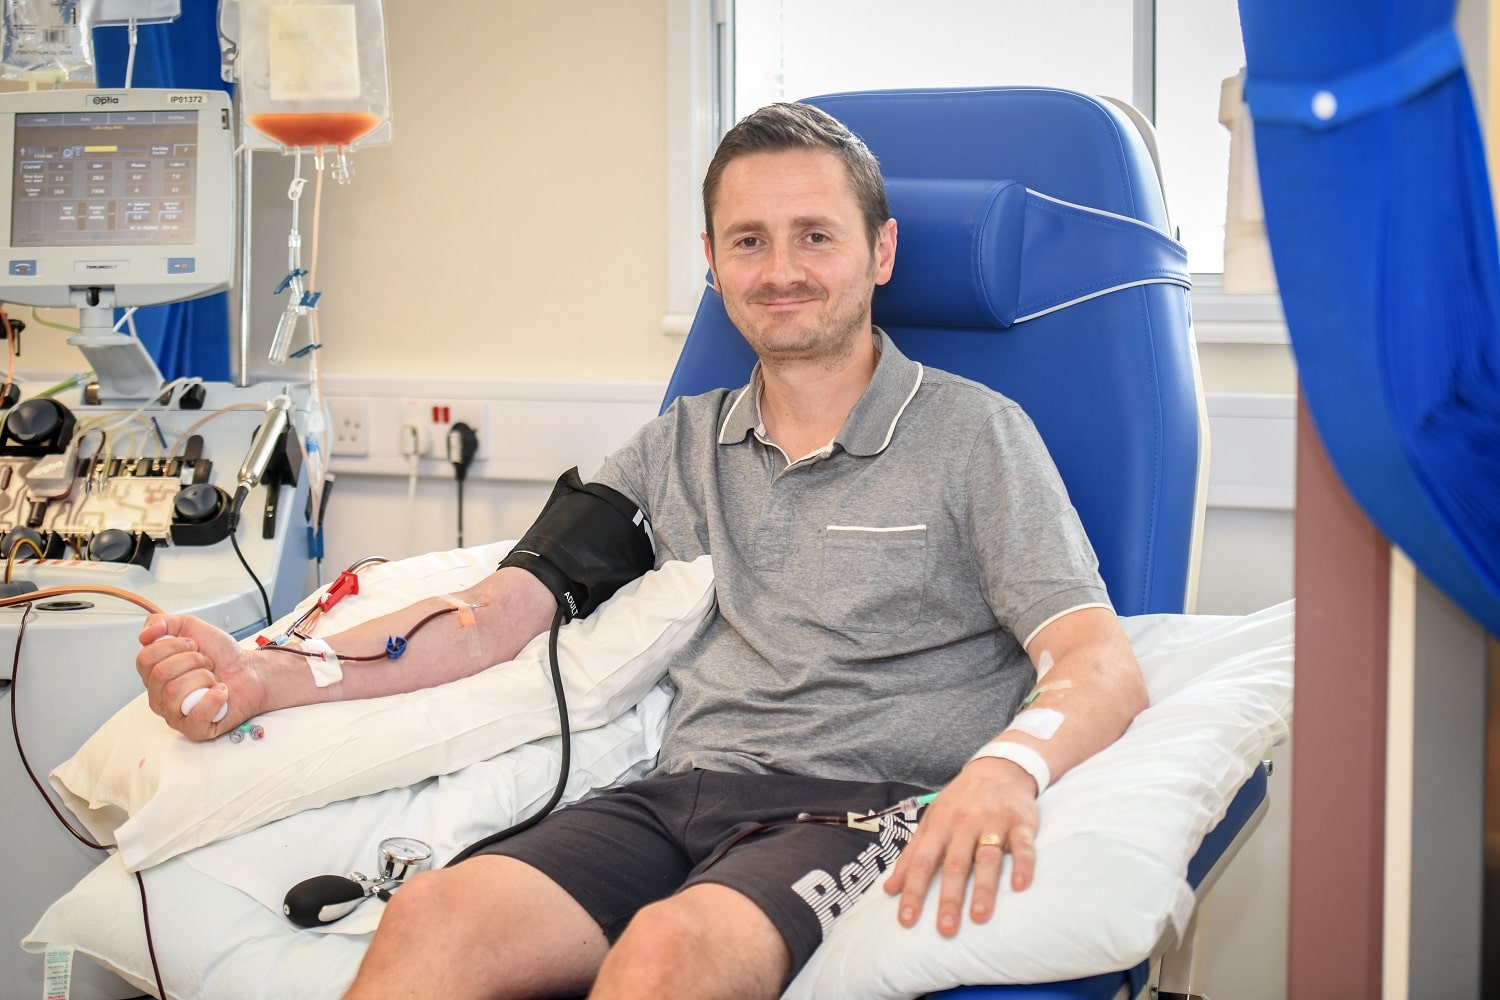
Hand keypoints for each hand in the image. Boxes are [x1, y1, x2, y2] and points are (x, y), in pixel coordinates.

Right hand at [136, 614, 263, 739]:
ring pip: (174, 693)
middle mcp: (159, 696)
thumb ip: (163, 623)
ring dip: (204, 677)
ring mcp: (174, 715)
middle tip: (207, 663)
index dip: (175, 646)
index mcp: (154, 673)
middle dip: (193, 660)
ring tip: (213, 679)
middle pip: (161, 674)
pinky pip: (195, 717)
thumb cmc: (221, 655)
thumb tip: (145, 633)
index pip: (146, 658)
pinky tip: (221, 692)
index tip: (194, 645)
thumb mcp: (191, 628)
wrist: (250, 671)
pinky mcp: (194, 729)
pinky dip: (213, 699)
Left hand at [882, 756, 1038, 935]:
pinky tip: (1019, 886)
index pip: (922, 862)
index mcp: (939, 827)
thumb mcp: (931, 822)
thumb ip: (911, 856)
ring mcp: (993, 823)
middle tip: (945, 929)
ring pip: (987, 858)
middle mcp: (964, 825)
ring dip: (983, 888)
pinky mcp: (1020, 823)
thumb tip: (889, 889)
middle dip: (949, 898)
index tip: (907, 920)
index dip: (913, 891)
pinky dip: (1022, 865)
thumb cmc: (960, 801)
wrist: (998, 768)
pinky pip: (1023, 846)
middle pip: (955, 865)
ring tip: (979, 917)